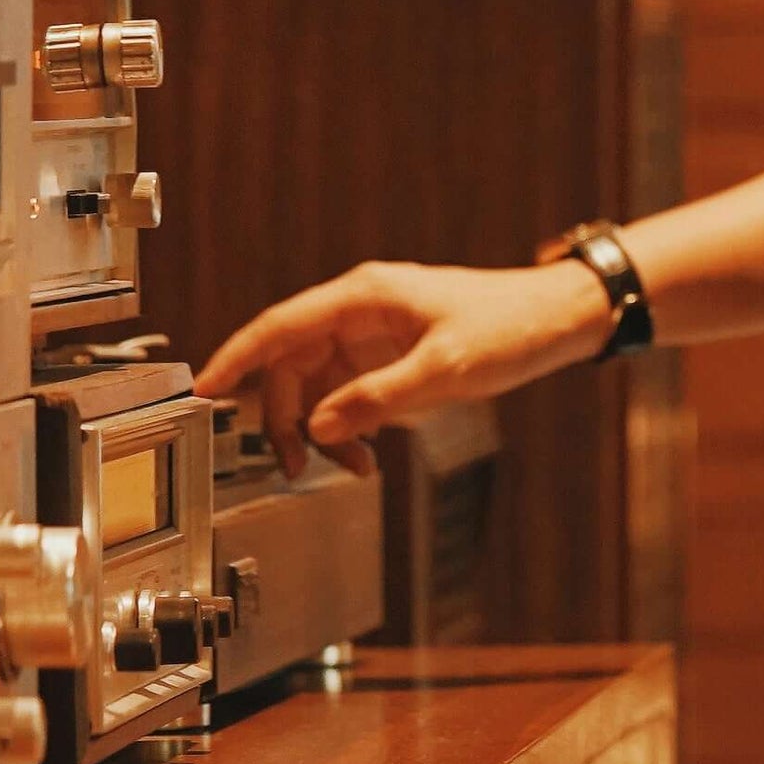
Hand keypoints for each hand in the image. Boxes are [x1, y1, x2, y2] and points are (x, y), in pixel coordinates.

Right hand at [193, 259, 614, 477]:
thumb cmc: (512, 327)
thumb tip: (321, 425)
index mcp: (364, 298)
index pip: (279, 327)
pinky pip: (353, 393)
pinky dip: (352, 424)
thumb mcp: (445, 371)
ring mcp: (378, 336)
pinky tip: (368, 452)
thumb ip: (378, 399)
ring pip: (322, 384)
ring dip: (326, 427)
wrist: (561, 320)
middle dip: (289, 416)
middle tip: (299, 464)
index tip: (201, 390)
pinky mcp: (396, 357)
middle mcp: (363, 312)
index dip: (235, 359)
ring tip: (353, 465)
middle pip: (294, 364)